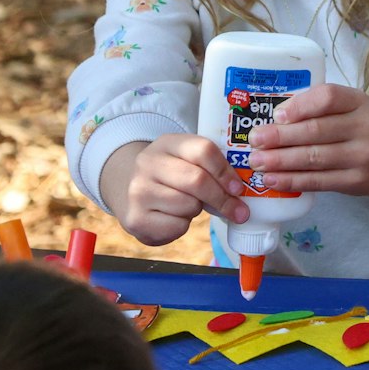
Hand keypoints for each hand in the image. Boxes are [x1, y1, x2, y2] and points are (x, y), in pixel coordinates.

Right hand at [102, 134, 247, 245]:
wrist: (129, 192)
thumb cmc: (170, 177)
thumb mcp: (186, 161)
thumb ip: (211, 169)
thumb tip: (240, 195)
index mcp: (166, 143)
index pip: (203, 150)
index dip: (226, 172)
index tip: (238, 188)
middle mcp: (147, 163)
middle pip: (197, 180)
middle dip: (222, 198)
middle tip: (238, 210)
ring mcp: (138, 191)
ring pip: (188, 205)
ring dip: (196, 210)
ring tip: (186, 205)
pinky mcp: (135, 218)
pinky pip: (176, 226)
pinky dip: (182, 225)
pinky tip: (172, 217)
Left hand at [247, 84, 368, 196]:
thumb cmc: (360, 127)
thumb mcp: (350, 108)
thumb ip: (319, 108)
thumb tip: (272, 119)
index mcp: (359, 101)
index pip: (329, 97)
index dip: (300, 106)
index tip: (277, 114)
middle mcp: (365, 127)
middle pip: (316, 131)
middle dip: (281, 136)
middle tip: (255, 140)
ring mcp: (362, 156)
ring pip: (314, 158)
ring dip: (281, 161)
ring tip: (257, 162)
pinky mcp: (355, 182)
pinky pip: (318, 181)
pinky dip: (292, 181)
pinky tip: (272, 180)